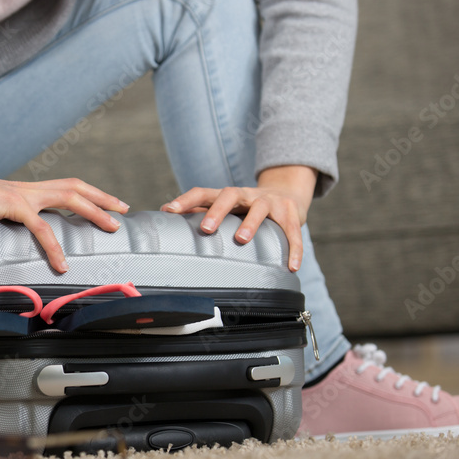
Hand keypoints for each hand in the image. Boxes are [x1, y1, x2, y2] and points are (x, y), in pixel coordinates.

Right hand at [0, 172, 128, 272]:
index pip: (64, 187)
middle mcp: (28, 189)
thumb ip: (2, 222)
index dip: (88, 194)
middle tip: (123, 210)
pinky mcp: (12, 206)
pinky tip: (62, 264)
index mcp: (24, 191)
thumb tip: (7, 237)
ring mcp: (23, 195)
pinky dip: (54, 247)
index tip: (107, 203)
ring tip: (112, 227)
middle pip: (75, 187)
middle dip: (102, 198)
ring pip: (69, 197)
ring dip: (94, 212)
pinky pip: (41, 228)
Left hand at [159, 165, 317, 271]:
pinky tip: (291, 266)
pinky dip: (293, 249)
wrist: (288, 193)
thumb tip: (165, 214)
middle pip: (230, 195)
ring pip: (260, 209)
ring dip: (250, 223)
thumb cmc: (247, 206)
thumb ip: (200, 211)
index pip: (203, 192)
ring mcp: (271, 202)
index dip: (185, 200)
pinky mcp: (291, 214)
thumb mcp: (225, 206)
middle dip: (217, 211)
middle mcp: (248, 195)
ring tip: (241, 239)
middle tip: (206, 228)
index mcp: (227, 196)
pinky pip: (293, 232)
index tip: (169, 210)